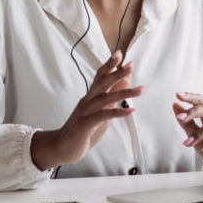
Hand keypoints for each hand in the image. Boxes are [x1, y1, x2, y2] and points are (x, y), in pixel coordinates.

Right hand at [31, 50, 143, 169]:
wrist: (61, 148)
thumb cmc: (82, 129)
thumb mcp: (100, 112)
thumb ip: (111, 97)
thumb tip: (125, 81)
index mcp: (90, 97)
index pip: (100, 77)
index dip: (109, 65)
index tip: (121, 54)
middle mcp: (87, 101)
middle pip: (101, 83)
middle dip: (116, 73)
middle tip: (130, 65)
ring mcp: (85, 113)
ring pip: (105, 99)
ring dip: (123, 93)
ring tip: (140, 89)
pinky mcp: (84, 125)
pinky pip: (102, 116)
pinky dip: (117, 112)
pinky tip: (131, 110)